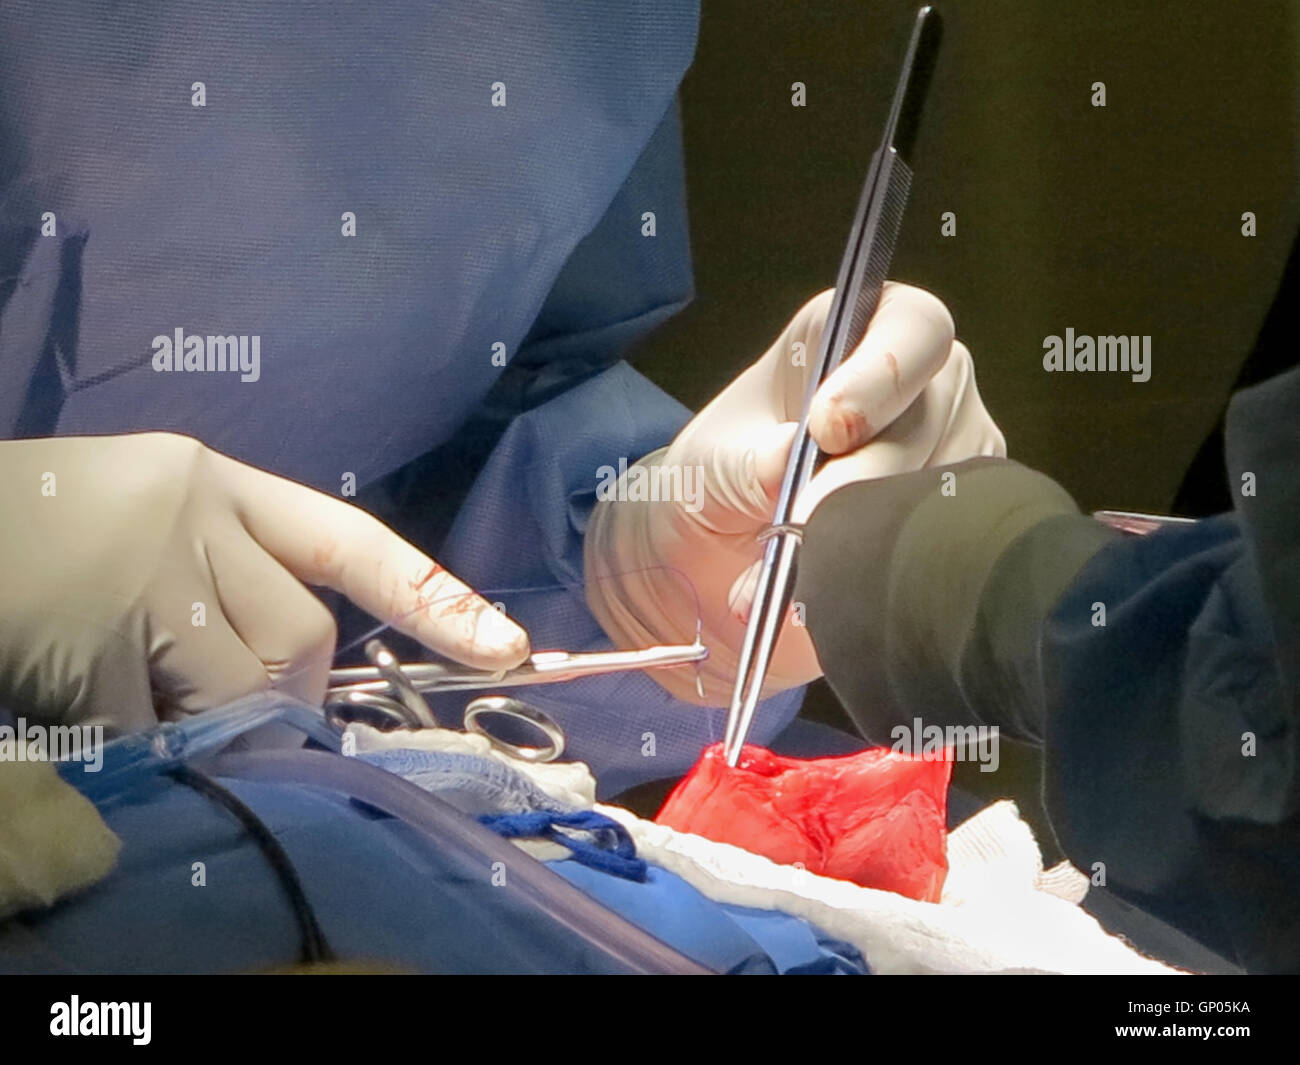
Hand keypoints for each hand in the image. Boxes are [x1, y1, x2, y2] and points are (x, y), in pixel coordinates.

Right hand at [0, 433, 529, 728]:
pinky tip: (81, 705)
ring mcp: (142, 573)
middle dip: (282, 695)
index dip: (433, 596)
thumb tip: (286, 677)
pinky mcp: (89, 638)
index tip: (506, 644)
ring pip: (237, 688)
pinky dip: (135, 743)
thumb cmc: (31, 526)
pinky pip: (154, 728)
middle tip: (233, 711)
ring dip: (206, 720)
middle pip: (300, 638)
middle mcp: (192, 513)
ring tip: (131, 693)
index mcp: (214, 481)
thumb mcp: (142, 522)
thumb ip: (222, 578)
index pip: (349, 541)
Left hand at [583, 284, 1004, 703]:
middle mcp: (923, 382)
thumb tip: (789, 460)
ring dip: (870, 536)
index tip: (828, 429)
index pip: (910, 327)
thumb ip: (749, 463)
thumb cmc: (721, 483)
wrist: (728, 558)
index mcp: (855, 333)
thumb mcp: (710, 469)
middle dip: (867, 476)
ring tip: (791, 576)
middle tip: (806, 522)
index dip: (881, 373)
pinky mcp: (963, 518)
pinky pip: (951, 543)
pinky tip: (829, 598)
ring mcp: (952, 449)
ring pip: (947, 485)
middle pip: (935, 415)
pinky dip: (888, 575)